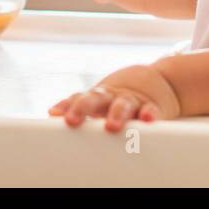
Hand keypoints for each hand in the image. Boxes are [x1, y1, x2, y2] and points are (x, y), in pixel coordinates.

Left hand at [49, 64, 181, 131]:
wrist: (156, 81)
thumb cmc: (118, 102)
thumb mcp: (100, 106)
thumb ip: (79, 113)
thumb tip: (51, 118)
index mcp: (96, 98)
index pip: (77, 99)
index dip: (65, 106)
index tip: (54, 114)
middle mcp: (111, 97)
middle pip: (95, 98)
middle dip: (82, 107)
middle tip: (72, 121)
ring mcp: (131, 101)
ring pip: (122, 104)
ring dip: (116, 113)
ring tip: (111, 126)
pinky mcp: (152, 107)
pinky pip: (150, 110)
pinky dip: (148, 114)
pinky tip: (147, 119)